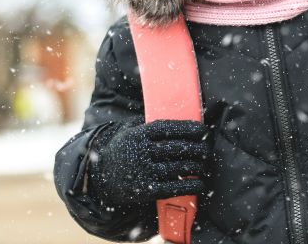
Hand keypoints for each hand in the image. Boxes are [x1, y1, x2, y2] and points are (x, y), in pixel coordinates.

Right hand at [89, 119, 209, 206]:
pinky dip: (191, 186)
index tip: (203, 130)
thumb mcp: (128, 131)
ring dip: (197, 167)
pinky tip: (200, 183)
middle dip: (198, 149)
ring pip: (179, 167)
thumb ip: (147, 124)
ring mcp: (144, 171)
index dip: (188, 128)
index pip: (168, 128)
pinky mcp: (146, 190)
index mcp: (138, 134)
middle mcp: (141, 152)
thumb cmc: (121, 151)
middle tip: (208, 150)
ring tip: (206, 165)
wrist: (99, 178)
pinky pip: (174, 187)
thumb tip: (173, 117)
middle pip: (177, 148)